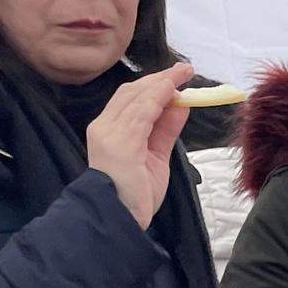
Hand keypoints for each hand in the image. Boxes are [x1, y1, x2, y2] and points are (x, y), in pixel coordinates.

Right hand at [85, 62, 192, 228]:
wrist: (118, 218)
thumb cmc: (136, 194)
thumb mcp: (155, 156)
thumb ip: (164, 130)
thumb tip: (180, 105)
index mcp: (109, 130)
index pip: (129, 99)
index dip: (154, 85)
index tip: (176, 76)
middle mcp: (104, 127)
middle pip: (131, 93)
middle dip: (160, 79)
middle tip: (184, 69)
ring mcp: (109, 134)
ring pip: (137, 99)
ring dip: (162, 84)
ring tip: (183, 73)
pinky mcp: (120, 143)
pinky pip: (141, 114)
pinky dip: (158, 99)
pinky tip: (173, 91)